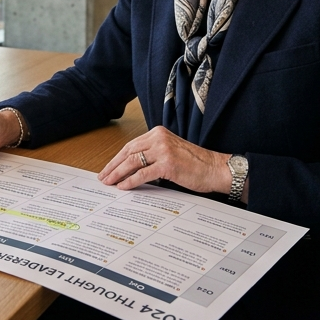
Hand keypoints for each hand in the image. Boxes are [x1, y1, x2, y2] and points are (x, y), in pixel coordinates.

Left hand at [97, 126, 231, 193]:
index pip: (131, 145)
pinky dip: (130, 181)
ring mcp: (163, 150)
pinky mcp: (168, 164)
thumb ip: (152, 155)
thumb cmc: (195, 164)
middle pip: (128, 152)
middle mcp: (159, 138)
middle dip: (113, 166)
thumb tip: (130, 168)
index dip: (117, 158)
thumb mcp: (170, 152)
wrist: (215, 169)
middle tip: (103, 177)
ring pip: (133, 162)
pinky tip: (123, 187)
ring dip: (118, 174)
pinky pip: (143, 173)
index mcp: (158, 133)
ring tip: (109, 183)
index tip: (108, 168)